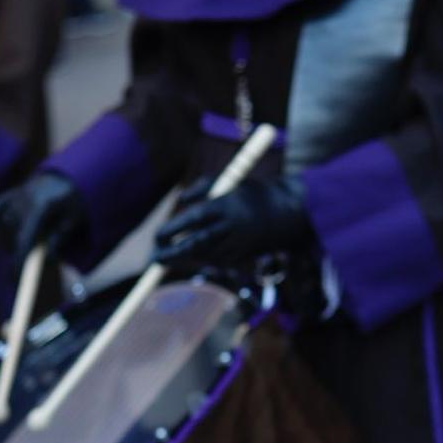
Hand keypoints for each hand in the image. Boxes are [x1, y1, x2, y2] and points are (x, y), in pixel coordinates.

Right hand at [0, 170, 86, 261]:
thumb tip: (47, 257)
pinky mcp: (8, 195)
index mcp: (41, 207)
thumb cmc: (72, 203)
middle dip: (22, 251)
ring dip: (16, 237)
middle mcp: (24, 200)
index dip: (19, 260)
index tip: (14, 279)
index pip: (25, 239)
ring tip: (36, 233)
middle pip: (14, 235)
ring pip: (7, 226)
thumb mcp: (75, 221)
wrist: (65, 178)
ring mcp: (14, 196)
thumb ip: (61, 239)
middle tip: (33, 258)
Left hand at [152, 175, 311, 267]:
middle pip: (197, 244)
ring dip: (184, 259)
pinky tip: (189, 259)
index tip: (157, 237)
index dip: (173, 230)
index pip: (193, 219)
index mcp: (226, 205)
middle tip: (155, 260)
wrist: (287, 213)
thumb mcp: (227, 181)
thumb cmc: (251, 193)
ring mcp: (238, 243)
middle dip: (174, 254)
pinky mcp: (244, 255)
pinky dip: (201, 261)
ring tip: (165, 259)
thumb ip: (201, 187)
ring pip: (205, 256)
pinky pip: (218, 261)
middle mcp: (231, 226)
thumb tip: (181, 200)